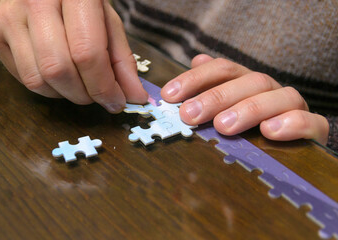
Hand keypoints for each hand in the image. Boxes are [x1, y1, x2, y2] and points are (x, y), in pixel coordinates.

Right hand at [0, 0, 147, 111]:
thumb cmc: (79, 2)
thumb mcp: (108, 23)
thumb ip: (122, 61)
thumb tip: (135, 97)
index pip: (87, 53)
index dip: (103, 86)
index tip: (117, 102)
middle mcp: (35, 2)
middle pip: (59, 70)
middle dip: (84, 95)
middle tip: (98, 95)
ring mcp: (9, 17)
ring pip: (38, 80)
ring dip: (65, 94)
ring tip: (79, 84)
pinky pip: (23, 78)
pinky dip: (48, 88)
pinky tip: (58, 76)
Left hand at [161, 54, 328, 144]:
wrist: (296, 138)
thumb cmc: (251, 125)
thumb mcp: (227, 107)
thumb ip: (212, 86)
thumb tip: (196, 59)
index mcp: (244, 81)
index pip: (221, 69)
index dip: (194, 79)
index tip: (169, 96)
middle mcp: (268, 88)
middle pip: (245, 82)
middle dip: (215, 97)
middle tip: (190, 114)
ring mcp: (291, 105)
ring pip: (275, 97)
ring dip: (248, 109)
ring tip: (224, 126)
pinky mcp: (313, 126)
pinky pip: (307, 120)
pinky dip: (290, 123)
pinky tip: (269, 131)